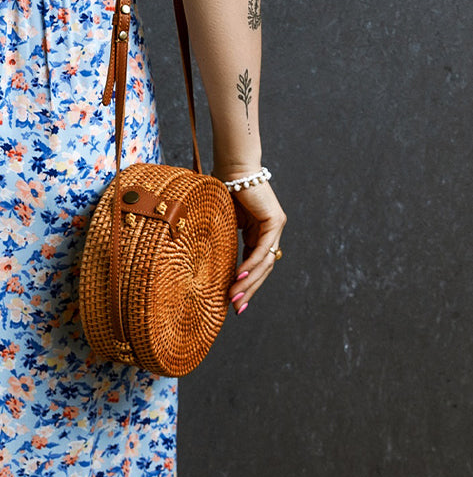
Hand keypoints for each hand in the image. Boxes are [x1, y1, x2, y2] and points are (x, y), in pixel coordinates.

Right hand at [214, 174, 286, 314]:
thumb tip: (201, 262)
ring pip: (264, 263)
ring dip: (249, 283)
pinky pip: (262, 250)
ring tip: (235, 298)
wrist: (231, 168)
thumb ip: (221, 242)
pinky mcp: (275, 221)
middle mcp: (269, 233)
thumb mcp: (221, 224)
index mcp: (257, 235)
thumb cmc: (221, 190)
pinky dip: (252, 265)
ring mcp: (274, 227)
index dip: (245, 285)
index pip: (255, 266)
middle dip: (248, 291)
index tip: (233, 303)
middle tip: (236, 308)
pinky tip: (240, 276)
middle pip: (262, 270)